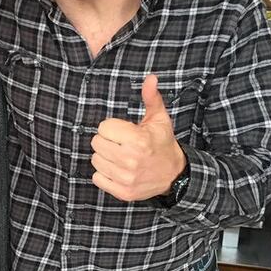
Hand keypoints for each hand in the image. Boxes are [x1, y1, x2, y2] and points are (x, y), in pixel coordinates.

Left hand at [90, 74, 186, 201]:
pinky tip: (117, 169)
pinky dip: (104, 174)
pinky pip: (97, 178)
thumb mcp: (159, 119)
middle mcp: (131, 160)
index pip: (103, 128)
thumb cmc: (162, 143)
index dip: (111, 128)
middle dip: (107, 141)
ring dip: (104, 157)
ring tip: (120, 156)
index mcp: (138, 140)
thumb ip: (151, 98)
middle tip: (121, 144)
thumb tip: (150, 77)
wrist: (174, 174)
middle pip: (97, 144)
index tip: (123, 131)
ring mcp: (126, 178)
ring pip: (95, 160)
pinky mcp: (123, 192)